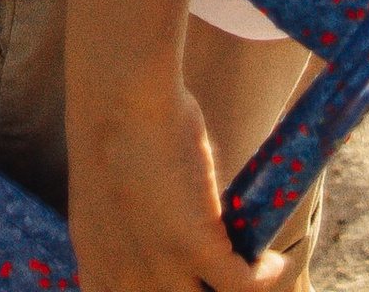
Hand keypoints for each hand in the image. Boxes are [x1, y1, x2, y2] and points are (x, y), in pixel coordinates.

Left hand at [67, 85, 278, 291]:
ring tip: (250, 272)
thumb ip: (122, 213)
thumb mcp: (103, 182)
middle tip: (216, 276)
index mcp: (95, 260)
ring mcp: (160, 268)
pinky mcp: (195, 247)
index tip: (180, 278)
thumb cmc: (108, 117)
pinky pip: (242, 284)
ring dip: (231, 289)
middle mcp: (125, 277)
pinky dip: (264, 274)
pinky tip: (272, 262)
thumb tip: (156, 205)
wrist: (117, 94)